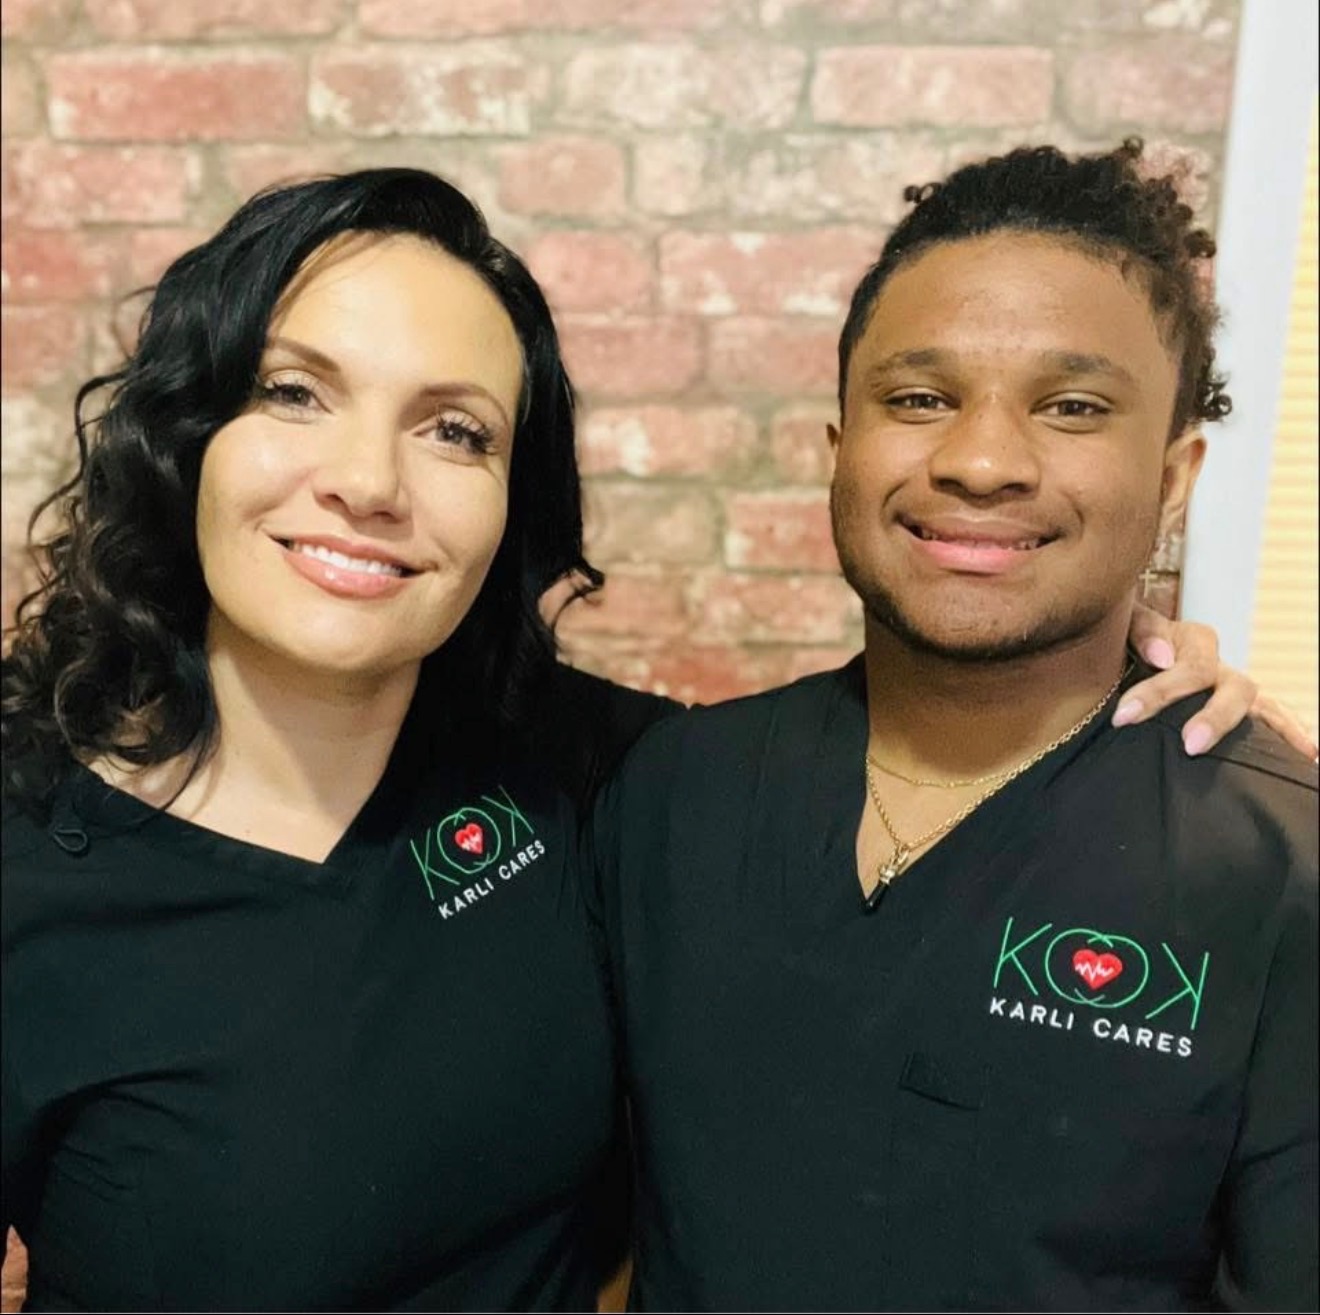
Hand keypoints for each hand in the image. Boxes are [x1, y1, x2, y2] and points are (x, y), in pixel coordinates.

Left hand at [1114, 605, 1317, 760]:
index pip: (1188, 666)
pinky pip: (1273, 717)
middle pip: (1235, 687)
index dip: (1157, 692)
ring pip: (1259, 704)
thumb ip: (1142, 631)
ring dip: (1272, 729)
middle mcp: (1220, 666)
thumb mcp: (1126, 627)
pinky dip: (1292, 732)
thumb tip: (1163, 656)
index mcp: (1193, 642)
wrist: (1129, 651)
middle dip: (1216, 717)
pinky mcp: (1241, 709)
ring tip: (1294, 752)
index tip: (1124, 717)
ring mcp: (1233, 689)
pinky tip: (1311, 755)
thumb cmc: (1127, 639)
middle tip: (1191, 745)